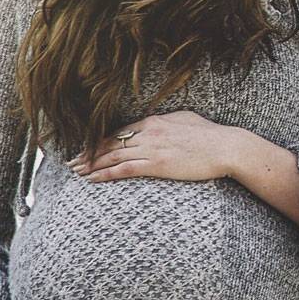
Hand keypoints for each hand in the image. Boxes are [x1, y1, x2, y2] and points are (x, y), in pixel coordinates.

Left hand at [66, 110, 245, 182]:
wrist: (226, 147)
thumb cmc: (211, 136)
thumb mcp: (186, 120)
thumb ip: (168, 122)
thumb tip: (160, 123)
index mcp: (153, 121)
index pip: (119, 132)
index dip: (99, 142)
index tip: (87, 149)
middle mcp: (148, 132)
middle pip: (110, 143)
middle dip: (88, 153)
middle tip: (72, 162)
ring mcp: (152, 148)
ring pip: (112, 156)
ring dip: (91, 164)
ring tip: (76, 172)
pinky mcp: (157, 164)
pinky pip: (124, 169)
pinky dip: (105, 174)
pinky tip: (93, 179)